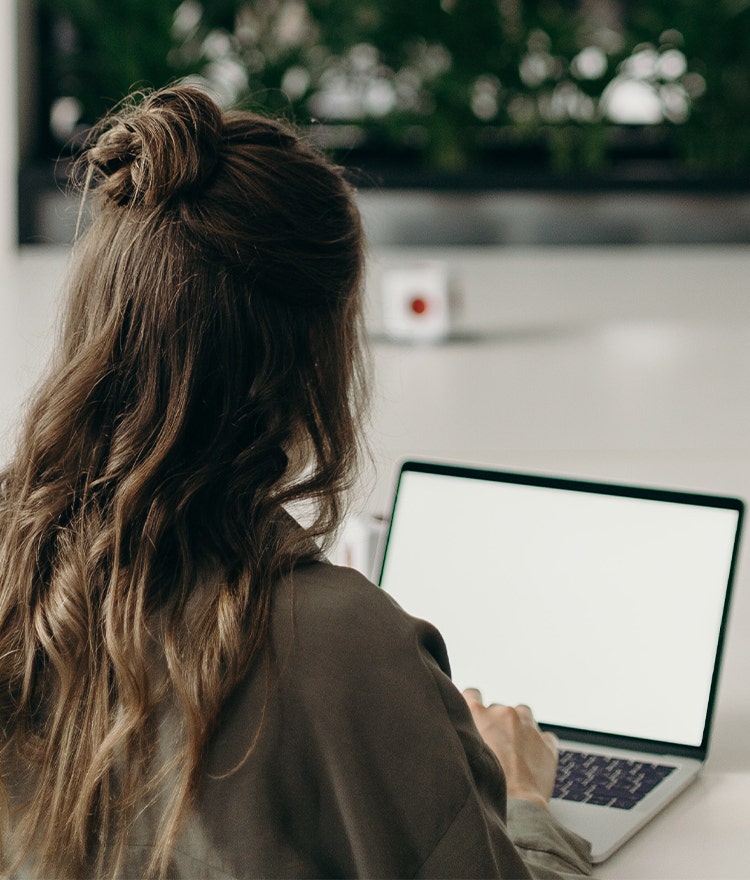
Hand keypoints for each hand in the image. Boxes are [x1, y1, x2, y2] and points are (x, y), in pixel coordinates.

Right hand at [463, 689, 557, 809]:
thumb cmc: (482, 787)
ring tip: (514, 752)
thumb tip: (462, 731)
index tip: (475, 717)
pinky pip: (544, 736)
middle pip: (498, 710)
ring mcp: (528, 725)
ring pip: (523, 715)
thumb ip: (463, 734)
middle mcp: (503, 713)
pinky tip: (531, 761)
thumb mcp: (462, 753)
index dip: (473, 705)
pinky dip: (539, 745)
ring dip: (519, 728)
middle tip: (494, 748)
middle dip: (497, 724)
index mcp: (479, 713)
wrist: (514, 807)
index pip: (472, 693)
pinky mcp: (547, 743)